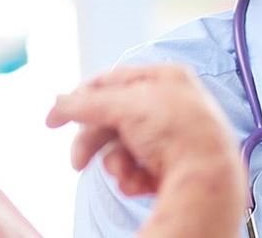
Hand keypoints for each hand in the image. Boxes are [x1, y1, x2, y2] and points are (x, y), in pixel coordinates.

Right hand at [47, 64, 244, 237]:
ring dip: (116, 164)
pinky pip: (138, 168)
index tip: (54, 119)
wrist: (207, 178)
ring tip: (123, 174)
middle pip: (113, 119)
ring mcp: (171, 137)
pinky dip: (133, 178)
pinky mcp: (172, 166)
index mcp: (165, 77)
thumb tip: (57, 103)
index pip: (111, 82)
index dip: (80, 99)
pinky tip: (141, 183)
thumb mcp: (123, 107)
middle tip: (77, 162)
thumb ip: (85, 104)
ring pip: (122, 148)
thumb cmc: (175, 132)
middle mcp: (170, 104)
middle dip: (94, 143)